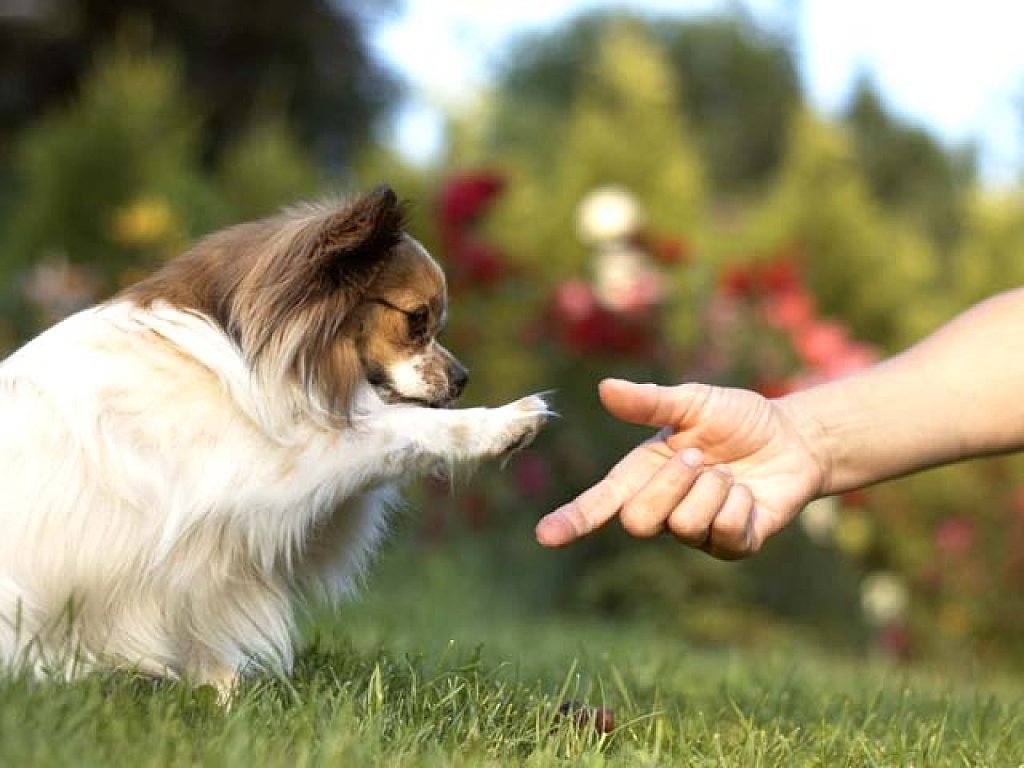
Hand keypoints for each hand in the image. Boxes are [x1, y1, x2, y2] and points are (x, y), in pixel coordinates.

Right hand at [536, 378, 826, 558]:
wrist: (793, 437)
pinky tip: (747, 492)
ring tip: (728, 472)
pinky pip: (724, 533)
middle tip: (700, 456)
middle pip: (638, 520)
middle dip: (670, 483)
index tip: (545, 535)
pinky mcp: (731, 545)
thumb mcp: (694, 402)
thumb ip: (650, 402)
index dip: (572, 519)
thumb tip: (605, 388)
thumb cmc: (737, 418)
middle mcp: (663, 506)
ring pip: (683, 525)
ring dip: (711, 489)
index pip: (600, 503)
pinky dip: (739, 503)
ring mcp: (696, 531)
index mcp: (643, 473)